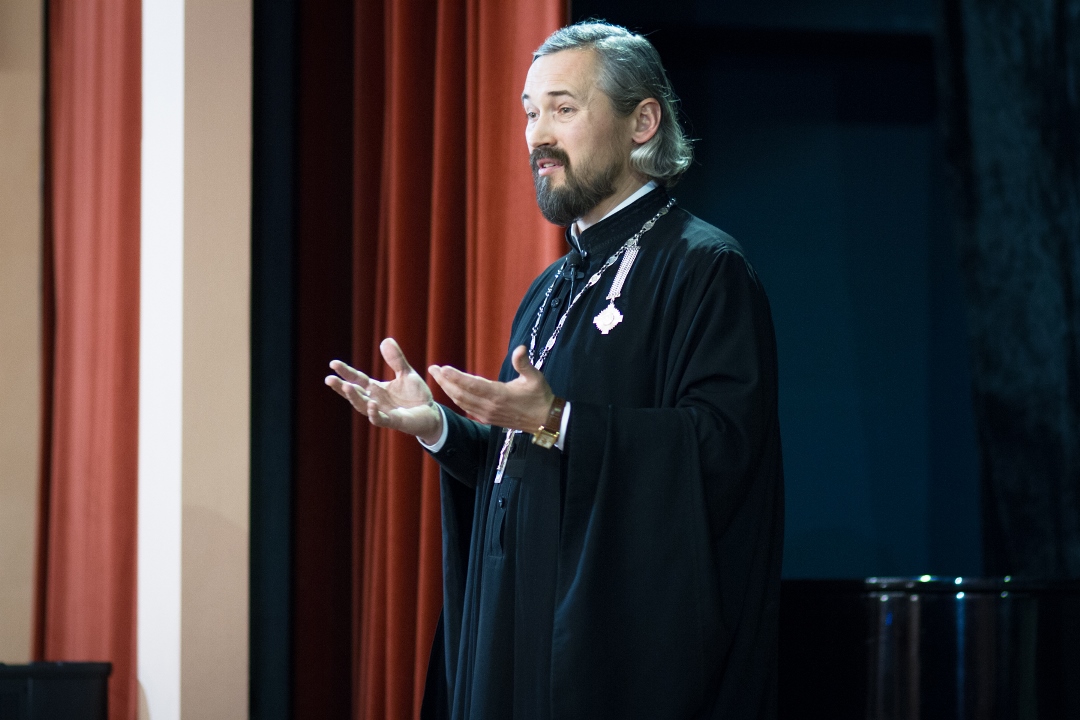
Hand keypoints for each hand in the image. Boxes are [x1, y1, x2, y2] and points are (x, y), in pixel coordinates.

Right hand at [325, 338, 442, 443]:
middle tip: (328, 379)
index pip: (357, 379)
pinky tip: (371, 404)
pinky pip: (379, 419)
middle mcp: (375, 401)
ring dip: (354, 397)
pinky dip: (374, 413)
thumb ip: (396, 359)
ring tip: (346, 386)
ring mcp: (382, 412)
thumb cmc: (416, 396)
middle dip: (341, 387)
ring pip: (362, 406)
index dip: (345, 372)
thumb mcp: (406, 374)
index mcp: (376, 389)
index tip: (333, 363)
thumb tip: (385, 340)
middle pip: (354, 394)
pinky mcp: (393, 421)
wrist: (431, 414)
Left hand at [429, 345, 553, 432]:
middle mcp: (490, 406)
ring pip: (462, 402)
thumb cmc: (540, 397)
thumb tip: (520, 348)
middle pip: (461, 394)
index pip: (472, 385)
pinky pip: (467, 408)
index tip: (443, 368)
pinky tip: (451, 391)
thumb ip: (524, 363)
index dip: (456, 377)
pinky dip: (457, 399)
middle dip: (445, 381)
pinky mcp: (488, 419)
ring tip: (438, 377)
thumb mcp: (536, 377)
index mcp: (500, 395)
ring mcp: (487, 414)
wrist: (545, 421)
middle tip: (433, 369)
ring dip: (448, 390)